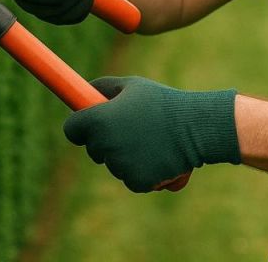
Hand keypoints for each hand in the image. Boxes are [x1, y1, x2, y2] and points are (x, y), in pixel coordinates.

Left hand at [64, 76, 240, 192]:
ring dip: (126, 155)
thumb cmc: (163, 102)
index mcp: (98, 120)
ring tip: (152, 139)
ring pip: (114, 164)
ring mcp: (120, 166)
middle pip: (93, 149)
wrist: (195, 126)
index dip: (80, 126)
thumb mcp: (132, 85)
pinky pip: (132, 179)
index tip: (90, 123)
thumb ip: (104, 87)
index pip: (72, 129)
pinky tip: (159, 155)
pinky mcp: (137, 182)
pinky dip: (143, 171)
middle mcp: (105, 145)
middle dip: (106, 141)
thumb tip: (84, 91)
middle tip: (131, 127)